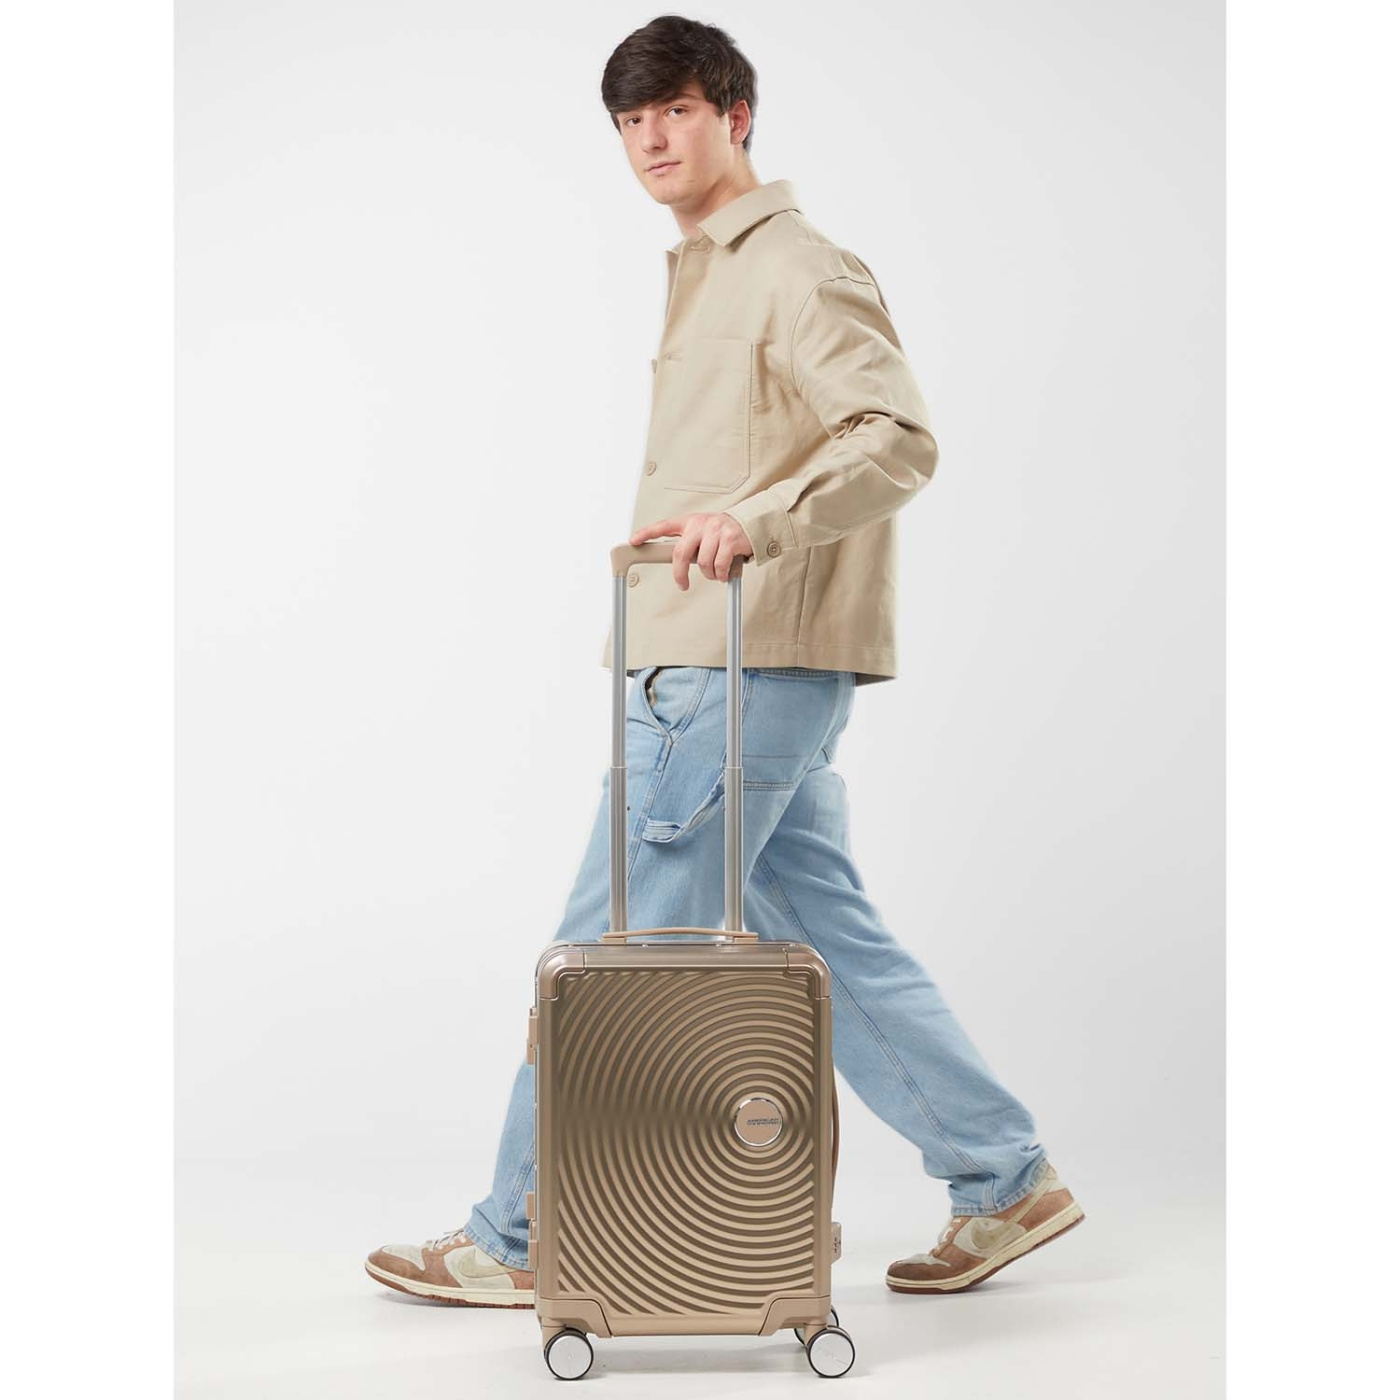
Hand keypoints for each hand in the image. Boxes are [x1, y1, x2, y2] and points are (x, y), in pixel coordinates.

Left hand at [629, 513, 755, 589]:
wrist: (750, 524)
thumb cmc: (722, 532)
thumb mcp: (703, 531)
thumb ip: (689, 542)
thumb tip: (676, 562)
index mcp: (690, 521)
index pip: (664, 526)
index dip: (647, 533)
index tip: (634, 540)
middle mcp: (701, 524)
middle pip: (680, 553)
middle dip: (679, 574)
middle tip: (682, 584)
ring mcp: (716, 531)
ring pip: (702, 563)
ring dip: (708, 574)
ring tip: (714, 573)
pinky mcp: (730, 540)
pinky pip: (719, 565)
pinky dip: (720, 575)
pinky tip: (723, 574)